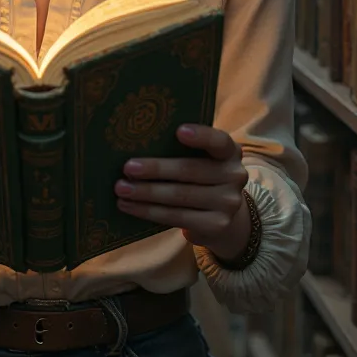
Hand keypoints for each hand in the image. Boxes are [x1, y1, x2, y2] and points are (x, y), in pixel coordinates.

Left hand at [114, 124, 250, 259]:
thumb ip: (183, 148)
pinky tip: (129, 206)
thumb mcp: (201, 157)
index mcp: (230, 151)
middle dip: (155, 169)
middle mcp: (234, 176)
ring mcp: (228, 203)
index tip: (178, 131)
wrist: (224, 213)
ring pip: (180, 196)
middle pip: (190, 171)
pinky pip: (176, 217)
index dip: (201, 136)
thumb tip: (137, 141)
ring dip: (146, 193)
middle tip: (127, 168)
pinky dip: (149, 211)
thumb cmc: (201, 173)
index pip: (219, 141)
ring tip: (121, 189)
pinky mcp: (216, 225)